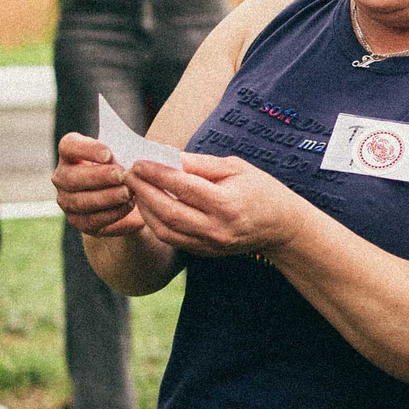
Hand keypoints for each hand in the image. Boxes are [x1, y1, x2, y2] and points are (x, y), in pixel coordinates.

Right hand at [53, 132, 143, 236]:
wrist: (127, 194)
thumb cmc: (122, 165)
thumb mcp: (122, 153)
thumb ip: (121, 150)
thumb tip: (132, 155)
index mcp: (69, 153)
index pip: (69, 146)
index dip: (87, 150)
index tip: (109, 154)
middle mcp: (62, 177)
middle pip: (72, 177)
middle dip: (99, 176)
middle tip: (121, 175)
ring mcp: (67, 201)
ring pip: (81, 201)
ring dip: (106, 197)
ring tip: (128, 193)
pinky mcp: (78, 221)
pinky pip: (92, 220)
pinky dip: (111, 213)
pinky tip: (127, 206)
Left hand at [123, 152, 310, 259]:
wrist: (281, 226)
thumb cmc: (260, 189)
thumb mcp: (235, 168)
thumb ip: (200, 164)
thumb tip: (167, 156)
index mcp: (226, 203)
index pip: (183, 187)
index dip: (157, 174)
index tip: (139, 162)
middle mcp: (216, 227)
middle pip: (168, 211)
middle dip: (143, 191)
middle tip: (127, 175)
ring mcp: (209, 243)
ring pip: (164, 229)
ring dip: (144, 209)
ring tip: (134, 189)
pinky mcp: (204, 252)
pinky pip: (172, 238)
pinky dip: (155, 222)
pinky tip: (148, 206)